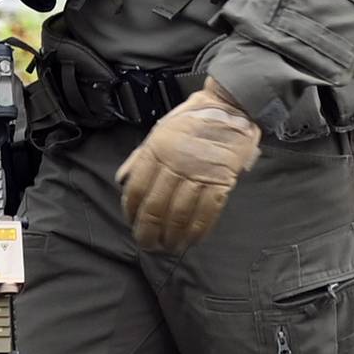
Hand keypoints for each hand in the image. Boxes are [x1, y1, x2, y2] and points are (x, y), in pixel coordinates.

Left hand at [116, 81, 263, 252]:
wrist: (230, 106)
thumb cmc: (193, 118)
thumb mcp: (160, 130)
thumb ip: (141, 156)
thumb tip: (123, 180)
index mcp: (157, 149)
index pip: (136, 188)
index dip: (132, 211)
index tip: (132, 224)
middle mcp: (176, 162)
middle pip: (156, 207)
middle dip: (149, 231)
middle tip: (148, 245)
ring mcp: (200, 172)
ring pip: (180, 214)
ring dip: (173, 236)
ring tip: (169, 247)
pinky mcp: (222, 180)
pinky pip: (207, 212)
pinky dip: (198, 230)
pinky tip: (192, 240)